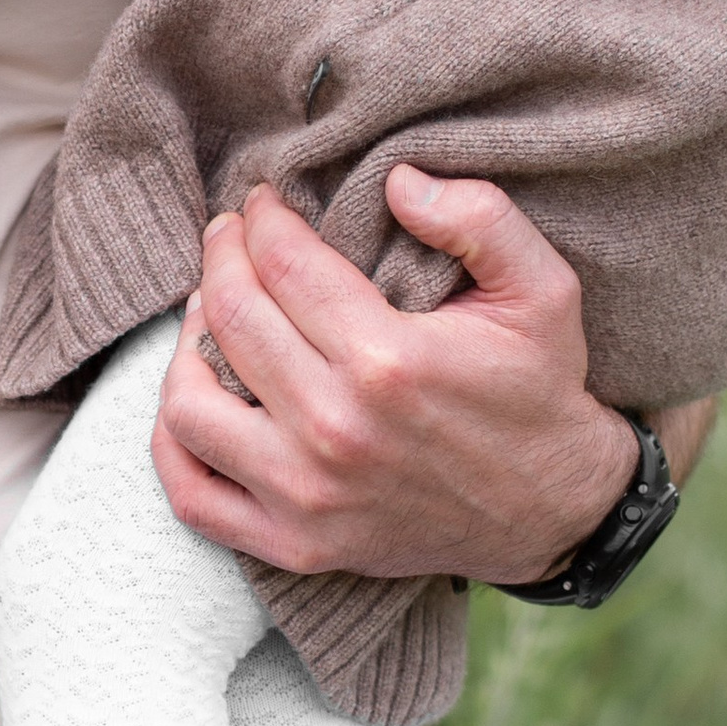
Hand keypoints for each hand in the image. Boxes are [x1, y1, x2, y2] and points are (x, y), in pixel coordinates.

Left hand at [149, 170, 642, 583]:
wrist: (554, 511)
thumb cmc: (538, 390)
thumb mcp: (543, 289)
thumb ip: (480, 218)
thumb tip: (397, 180)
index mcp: (388, 361)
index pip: (282, 264)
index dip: (262, 219)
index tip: (263, 201)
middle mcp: (335, 430)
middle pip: (231, 318)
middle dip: (220, 258)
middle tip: (231, 236)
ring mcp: (306, 496)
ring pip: (189, 406)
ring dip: (188, 344)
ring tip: (213, 310)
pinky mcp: (294, 545)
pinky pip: (193, 497)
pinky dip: (172, 446)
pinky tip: (195, 395)